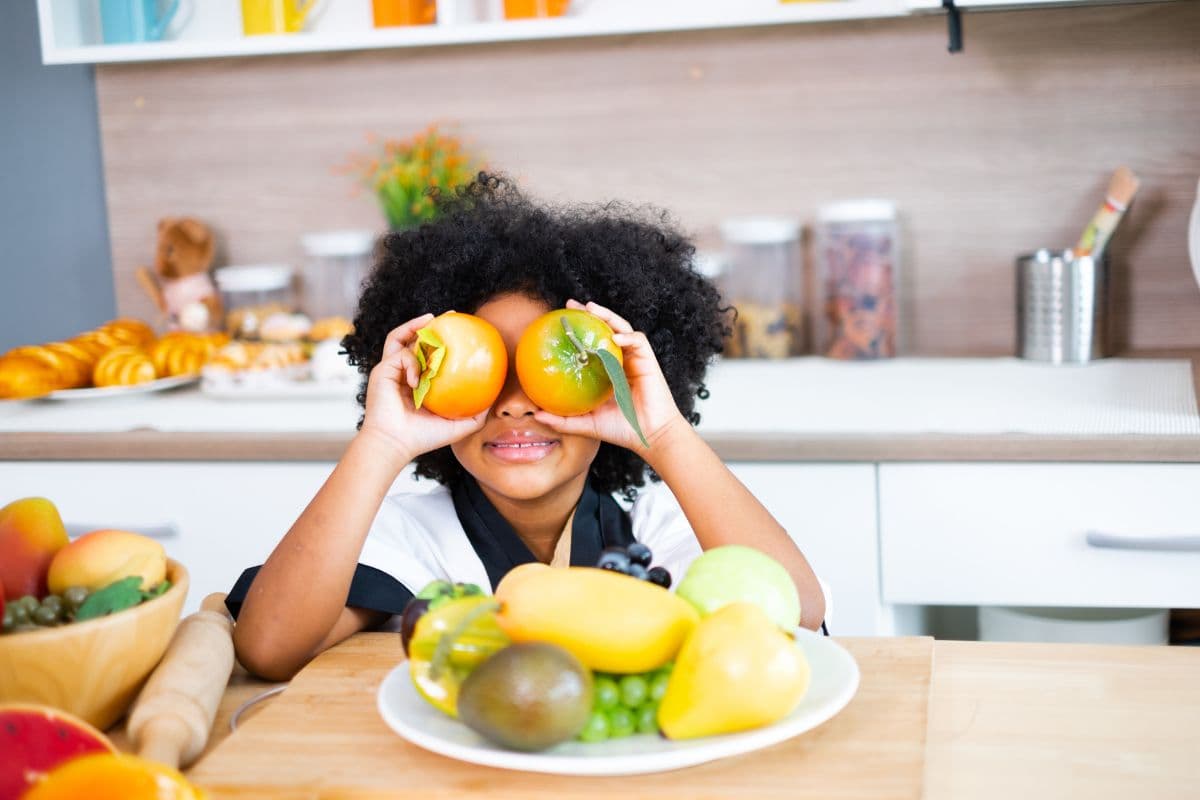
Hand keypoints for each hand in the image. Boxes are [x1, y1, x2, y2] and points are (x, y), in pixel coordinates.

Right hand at [360, 314, 487, 462]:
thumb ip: (475, 414)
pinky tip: (419, 377)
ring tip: (430, 319)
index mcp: (418, 383)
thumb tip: (493, 401)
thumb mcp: (458, 426)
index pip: (428, 355)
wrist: (396, 444)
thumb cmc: (423, 438)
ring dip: (414, 327)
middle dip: (428, 325)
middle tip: (448, 316)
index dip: (441, 341)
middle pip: (413, 340)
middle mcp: (403, 373)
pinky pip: (400, 355)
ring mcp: (391, 371)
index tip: (459, 330)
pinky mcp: (382, 371)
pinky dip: (412, 361)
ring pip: (399, 339)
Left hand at [533, 300, 687, 452]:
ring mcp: (634, 359)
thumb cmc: (621, 430)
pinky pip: (637, 342)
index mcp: (606, 370)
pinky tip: (615, 337)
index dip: (578, 330)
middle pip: (605, 329)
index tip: (560, 322)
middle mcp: (620, 360)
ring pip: (621, 328)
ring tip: (591, 308)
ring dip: (607, 316)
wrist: (650, 436)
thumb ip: (563, 420)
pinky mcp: (648, 361)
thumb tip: (536, 415)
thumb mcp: (587, 423)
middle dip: (590, 313)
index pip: (591, 343)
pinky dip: (627, 337)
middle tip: (570, 305)